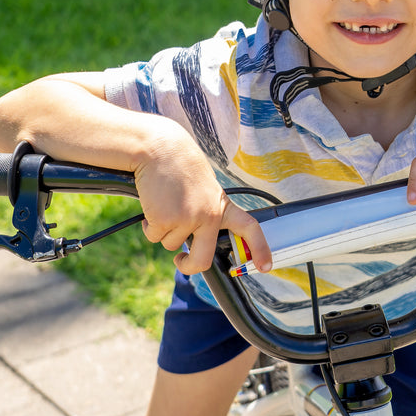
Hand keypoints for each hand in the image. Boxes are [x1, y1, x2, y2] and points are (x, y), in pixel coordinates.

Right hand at [136, 139, 271, 274]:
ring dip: (164, 230)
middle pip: (202, 259)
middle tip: (181, 260)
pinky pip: (154, 236)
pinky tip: (154, 203)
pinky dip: (149, 225)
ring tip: (165, 203)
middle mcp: (208, 215)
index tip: (265, 266)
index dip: (260, 249)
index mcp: (221, 206)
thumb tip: (197, 238)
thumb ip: (207, 211)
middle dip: (188, 266)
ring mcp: (187, 219)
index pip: (249, 228)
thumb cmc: (181, 166)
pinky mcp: (164, 220)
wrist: (161, 149)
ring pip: (171, 244)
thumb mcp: (205, 189)